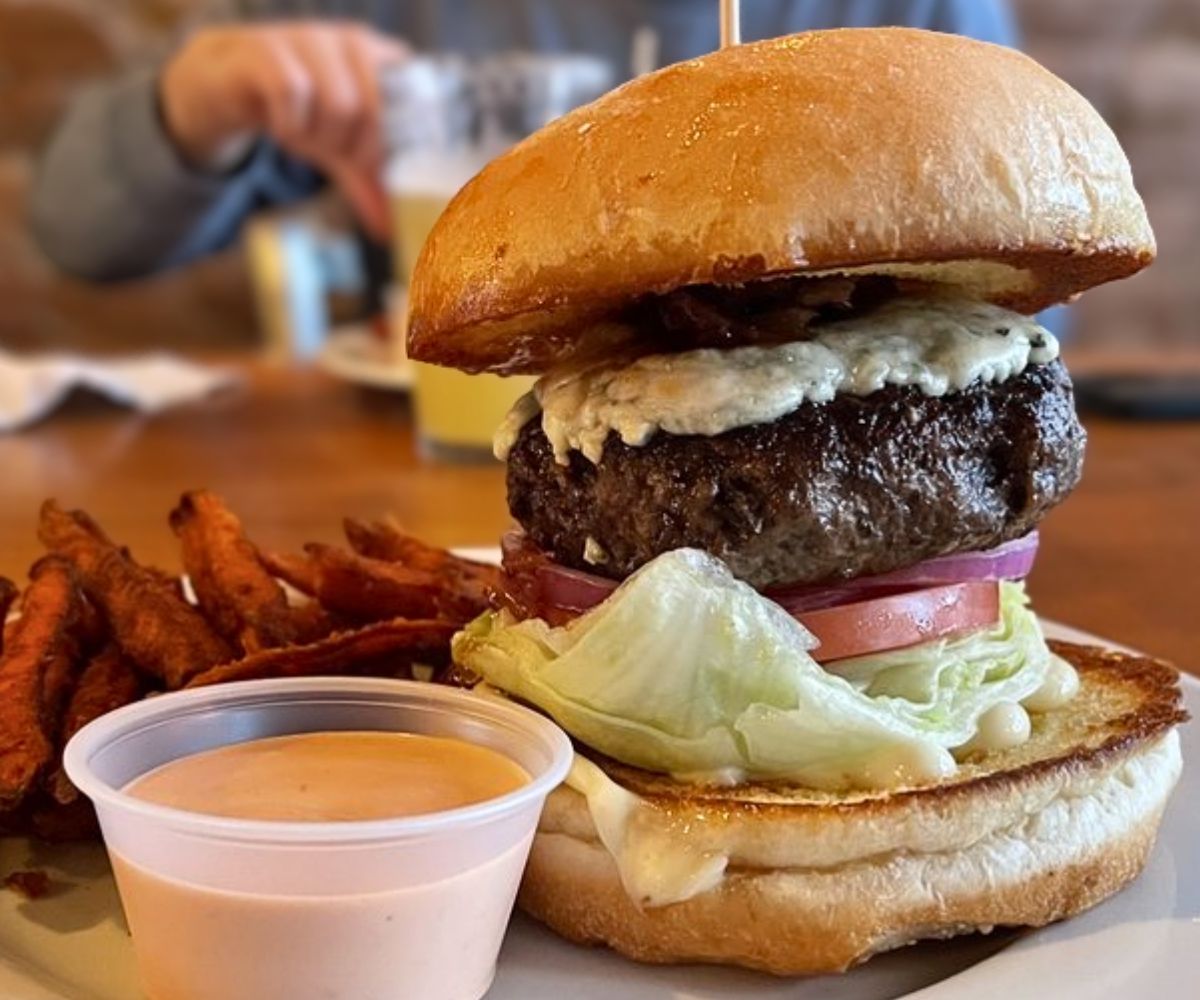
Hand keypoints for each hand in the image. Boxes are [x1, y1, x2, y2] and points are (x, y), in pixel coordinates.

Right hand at [160, 22, 406, 239]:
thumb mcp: (338, 149)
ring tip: (304, 138)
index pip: (411, 94)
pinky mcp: (266, 48)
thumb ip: (367, 181)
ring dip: (319, 137)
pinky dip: (289, 124)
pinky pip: (291, 90)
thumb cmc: (300, 109)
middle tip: (334, 154)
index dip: (397, 140)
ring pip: (336, 102)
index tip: (374, 163)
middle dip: (355, 148)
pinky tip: (283, 129)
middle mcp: (349, 42)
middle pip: (372, 108)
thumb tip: (389, 227)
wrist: (229, 84)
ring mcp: (308, 39)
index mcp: (380, 59)